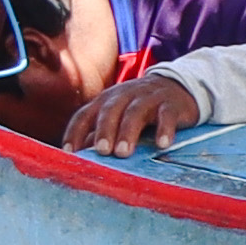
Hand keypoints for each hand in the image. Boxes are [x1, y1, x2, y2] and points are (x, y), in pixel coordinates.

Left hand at [68, 69, 210, 155]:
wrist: (176, 87)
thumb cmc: (138, 109)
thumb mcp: (116, 117)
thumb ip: (97, 135)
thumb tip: (77, 158)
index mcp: (105, 101)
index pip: (84, 115)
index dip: (75, 132)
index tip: (69, 152)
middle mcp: (124, 96)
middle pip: (110, 111)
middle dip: (104, 130)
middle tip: (102, 150)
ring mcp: (148, 98)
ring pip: (135, 112)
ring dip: (128, 132)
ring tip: (123, 152)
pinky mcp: (171, 104)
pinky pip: (167, 115)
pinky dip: (165, 129)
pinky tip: (162, 144)